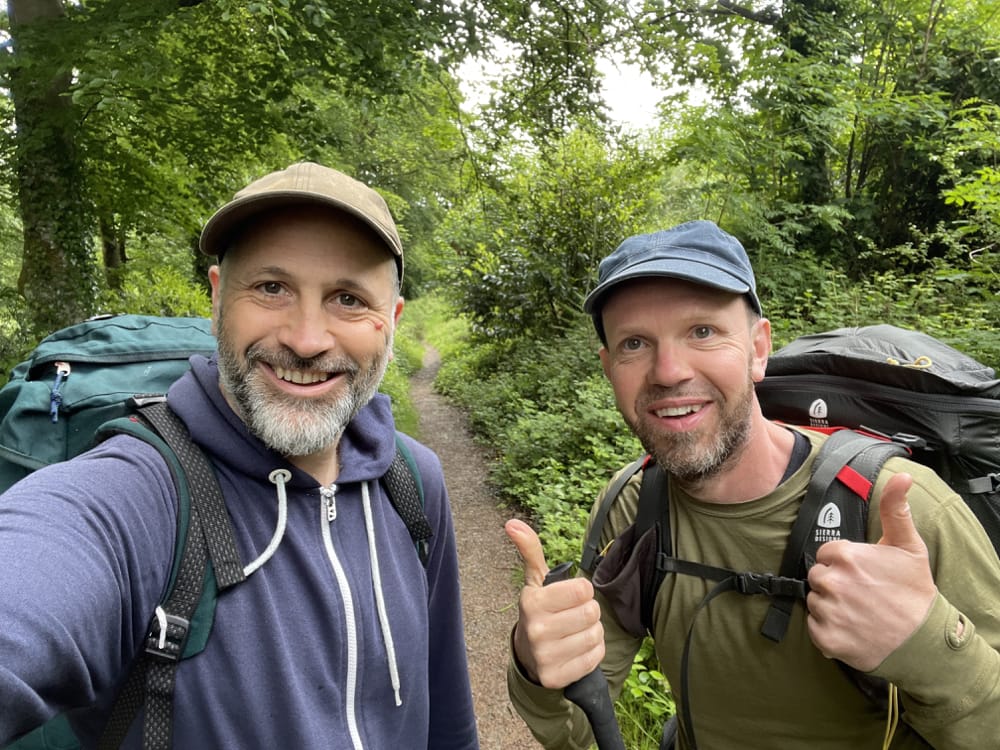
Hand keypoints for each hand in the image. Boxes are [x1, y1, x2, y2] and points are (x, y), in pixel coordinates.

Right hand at [505, 519, 604, 687]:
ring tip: (574, 632)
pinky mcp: (556, 677)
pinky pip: (595, 657)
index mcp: (532, 602)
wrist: (528, 656)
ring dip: (591, 632)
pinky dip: (592, 652)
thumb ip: (530, 549)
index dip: (582, 591)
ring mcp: (546, 656)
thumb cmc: (539, 611)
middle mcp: (536, 630)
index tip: (569, 596)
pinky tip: (576, 649)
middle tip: (572, 615)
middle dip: (588, 611)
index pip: (584, 589)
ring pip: (596, 635)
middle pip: (592, 612)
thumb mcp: (535, 581)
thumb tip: (512, 523)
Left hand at [806, 473, 937, 671]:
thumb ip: (895, 509)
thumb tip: (901, 477)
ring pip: (814, 601)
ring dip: (831, 606)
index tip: (862, 574)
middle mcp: (833, 581)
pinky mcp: (826, 637)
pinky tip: (851, 628)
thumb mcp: (908, 546)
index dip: (843, 564)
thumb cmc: (914, 592)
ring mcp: (828, 610)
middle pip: (817, 576)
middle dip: (834, 583)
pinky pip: (814, 627)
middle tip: (861, 594)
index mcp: (846, 555)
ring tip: (858, 611)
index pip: (826, 553)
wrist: (924, 640)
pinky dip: (828, 630)